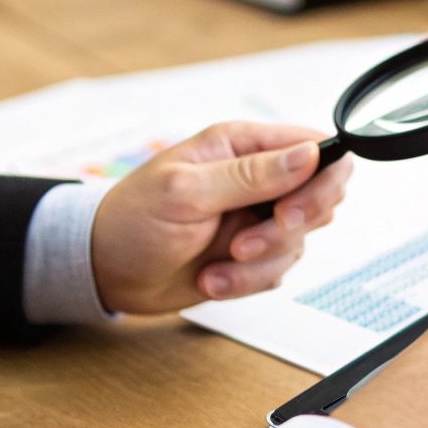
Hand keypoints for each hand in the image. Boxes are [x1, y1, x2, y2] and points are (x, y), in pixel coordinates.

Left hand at [89, 121, 350, 313]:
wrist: (107, 270)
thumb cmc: (131, 220)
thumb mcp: (185, 191)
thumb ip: (251, 174)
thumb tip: (309, 154)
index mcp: (243, 145)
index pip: (316, 148)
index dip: (319, 181)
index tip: (288, 212)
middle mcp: (258, 178)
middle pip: (321, 197)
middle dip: (289, 229)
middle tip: (247, 244)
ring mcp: (258, 218)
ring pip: (300, 241)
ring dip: (260, 263)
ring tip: (217, 264)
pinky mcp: (254, 255)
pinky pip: (279, 271)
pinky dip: (247, 282)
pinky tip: (212, 278)